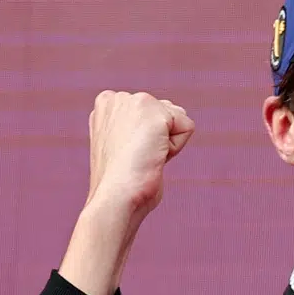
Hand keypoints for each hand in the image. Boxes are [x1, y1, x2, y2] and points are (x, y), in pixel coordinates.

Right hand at [85, 91, 194, 217]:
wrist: (116, 197)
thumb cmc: (121, 184)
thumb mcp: (123, 149)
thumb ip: (137, 131)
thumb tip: (158, 136)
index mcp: (106, 105)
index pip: (152, 114)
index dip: (149, 140)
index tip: (129, 155)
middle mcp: (116, 97)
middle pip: (168, 113)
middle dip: (161, 139)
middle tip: (138, 158)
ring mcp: (133, 101)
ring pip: (178, 118)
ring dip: (169, 144)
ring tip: (144, 157)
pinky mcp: (152, 110)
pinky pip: (187, 126)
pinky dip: (177, 147)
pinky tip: (153, 156)